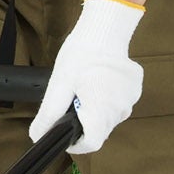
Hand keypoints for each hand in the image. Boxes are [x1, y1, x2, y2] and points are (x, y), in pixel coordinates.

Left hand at [28, 0, 145, 153]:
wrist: (104, 29)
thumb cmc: (81, 55)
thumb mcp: (58, 86)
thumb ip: (49, 115)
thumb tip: (38, 136)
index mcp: (101, 110)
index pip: (92, 144)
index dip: (76, 144)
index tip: (66, 135)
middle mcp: (121, 108)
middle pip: (99, 131)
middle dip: (83, 123)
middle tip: (72, 101)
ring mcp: (131, 99)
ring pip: (109, 118)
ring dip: (95, 111)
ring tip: (85, 89)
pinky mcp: (135, 89)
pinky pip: (118, 103)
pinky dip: (107, 99)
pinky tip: (98, 82)